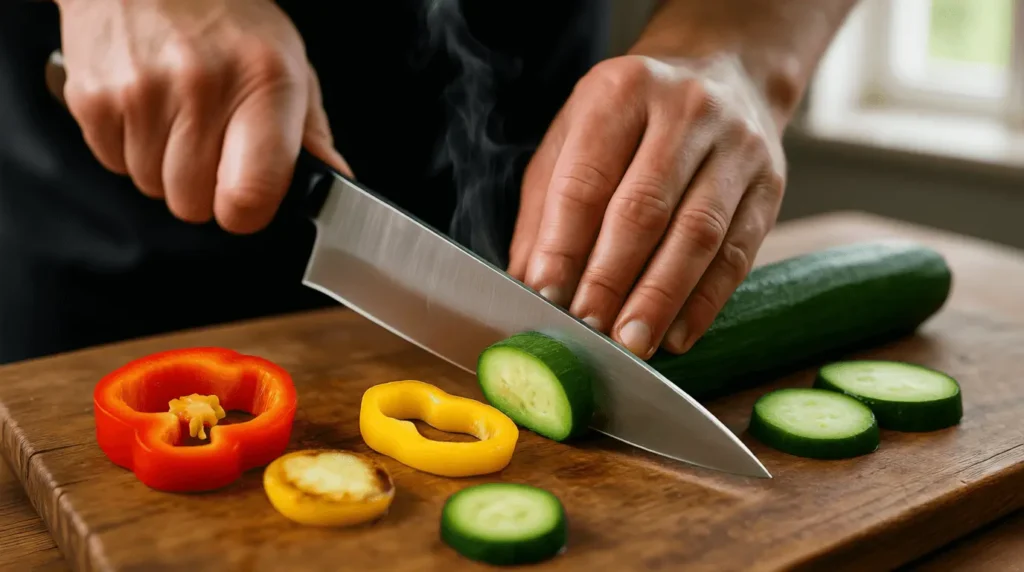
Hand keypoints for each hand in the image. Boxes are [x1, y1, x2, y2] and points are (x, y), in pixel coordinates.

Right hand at [56, 0, 350, 232]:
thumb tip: (333, 182)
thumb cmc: (226, 18)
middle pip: (194, 205)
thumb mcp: (289, 64)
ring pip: (153, 188)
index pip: (250, 195)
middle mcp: (201, 87)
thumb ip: (311, 135)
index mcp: (263, 83)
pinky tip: (148, 107)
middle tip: (212, 142)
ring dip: (166, 167)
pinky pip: (114, 164)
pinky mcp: (93, 98)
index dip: (248, 212)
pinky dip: (131, 147)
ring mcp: (140, 93)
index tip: (249, 199)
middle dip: (204, 188)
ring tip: (179, 116)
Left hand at [507, 54, 785, 358]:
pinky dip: (704, 301)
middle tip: (588, 328)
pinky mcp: (769, 185)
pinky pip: (738, 254)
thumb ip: (547, 207)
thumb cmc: (631, 118)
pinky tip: (676, 334)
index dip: (563, 244)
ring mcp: (736, 147)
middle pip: (643, 209)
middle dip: (611, 278)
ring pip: (697, 234)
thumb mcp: (573, 137)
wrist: (724, 73)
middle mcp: (685, 111)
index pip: (586, 180)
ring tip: (631, 342)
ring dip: (660, 298)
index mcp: (623, 92)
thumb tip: (530, 282)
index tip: (547, 294)